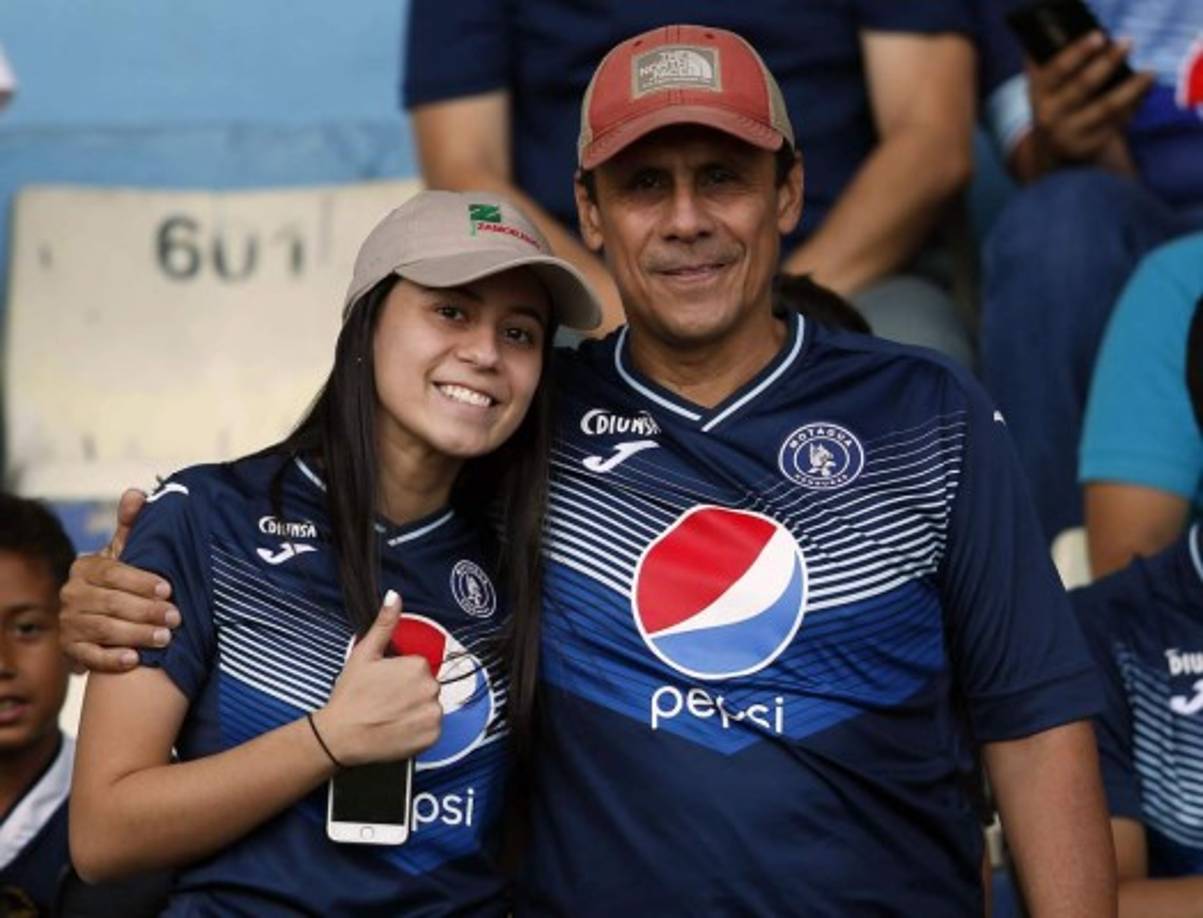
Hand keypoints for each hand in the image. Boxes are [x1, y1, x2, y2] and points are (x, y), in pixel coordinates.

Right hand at [59, 489, 179, 672]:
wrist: (107, 614)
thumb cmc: (124, 577)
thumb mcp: (128, 551)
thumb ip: (131, 525)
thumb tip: (136, 493)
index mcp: (85, 567)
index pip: (112, 573)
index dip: (141, 581)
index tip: (168, 588)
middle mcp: (71, 594)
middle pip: (110, 603)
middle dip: (146, 611)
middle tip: (175, 618)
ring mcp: (69, 622)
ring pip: (103, 630)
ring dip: (136, 635)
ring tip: (165, 638)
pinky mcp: (71, 649)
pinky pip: (89, 656)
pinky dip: (112, 659)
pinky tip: (135, 659)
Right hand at [312, 592, 442, 766]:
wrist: (340, 736)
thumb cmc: (350, 696)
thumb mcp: (364, 653)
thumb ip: (384, 624)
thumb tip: (394, 596)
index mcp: (418, 665)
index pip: (419, 669)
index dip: (400, 678)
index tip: (384, 687)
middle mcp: (431, 688)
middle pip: (426, 688)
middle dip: (411, 694)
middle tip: (386, 703)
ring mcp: (433, 714)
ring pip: (430, 708)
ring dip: (416, 712)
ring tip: (391, 718)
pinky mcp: (432, 737)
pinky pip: (431, 730)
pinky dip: (418, 731)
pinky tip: (398, 730)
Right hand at [1027, 31, 1153, 164]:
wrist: (1050, 152)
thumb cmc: (1054, 105)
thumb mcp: (1043, 89)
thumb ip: (1046, 65)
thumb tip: (1067, 37)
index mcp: (1038, 95)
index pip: (1056, 71)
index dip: (1077, 53)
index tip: (1099, 36)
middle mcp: (1051, 117)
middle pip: (1083, 86)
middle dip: (1107, 62)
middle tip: (1127, 42)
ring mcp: (1071, 134)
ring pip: (1106, 107)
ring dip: (1131, 88)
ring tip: (1149, 72)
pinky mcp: (1092, 147)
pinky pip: (1118, 122)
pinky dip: (1134, 104)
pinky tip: (1145, 90)